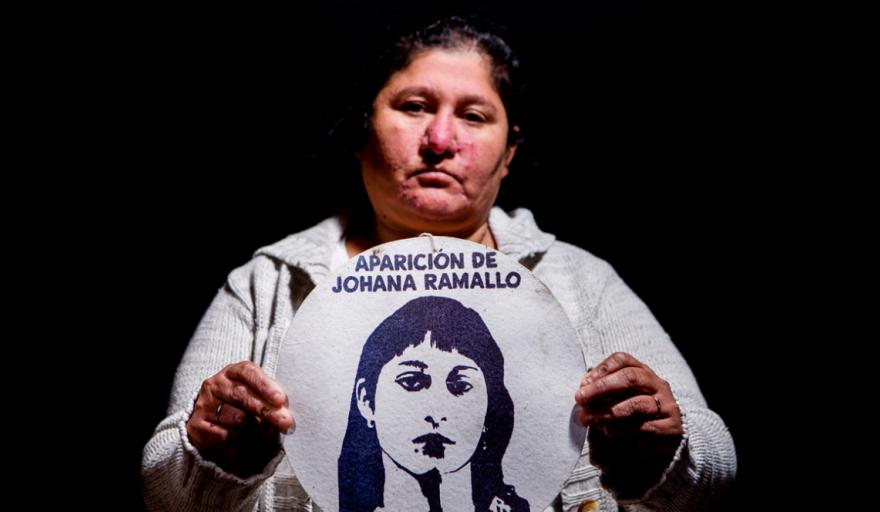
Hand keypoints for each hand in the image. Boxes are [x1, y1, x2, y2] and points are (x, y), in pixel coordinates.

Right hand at [186, 361, 293, 476]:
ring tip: (258, 430)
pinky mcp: (196, 426)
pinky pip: (224, 435)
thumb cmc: (242, 406)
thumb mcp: (257, 397)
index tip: (280, 399)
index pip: (248, 372)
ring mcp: (203, 404)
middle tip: (285, 422)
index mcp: (232, 372)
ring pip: (236, 418)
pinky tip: (239, 438)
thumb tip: (284, 412)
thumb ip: (269, 400)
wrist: (210, 425)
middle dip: (266, 410)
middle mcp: (215, 385)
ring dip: (253, 428)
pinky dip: (237, 440)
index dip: (264, 385)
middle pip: (243, 395)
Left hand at [574, 352, 682, 498]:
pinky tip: (609, 431)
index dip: (601, 369)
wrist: (658, 442)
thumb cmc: (630, 416)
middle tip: (580, 399)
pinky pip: (645, 427)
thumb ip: (602, 394)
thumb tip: (581, 391)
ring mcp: (667, 406)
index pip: (623, 360)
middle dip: (602, 388)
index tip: (583, 383)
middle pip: (631, 378)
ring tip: (588, 419)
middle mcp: (657, 385)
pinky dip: (623, 429)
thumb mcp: (617, 399)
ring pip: (636, 404)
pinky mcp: (671, 429)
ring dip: (608, 412)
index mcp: (642, 372)